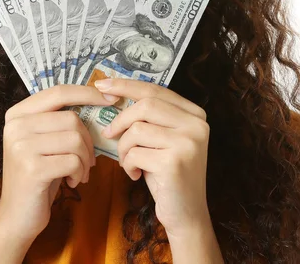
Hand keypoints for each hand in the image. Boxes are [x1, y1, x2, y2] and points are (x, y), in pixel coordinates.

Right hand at [0, 84, 119, 242]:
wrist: (17, 217)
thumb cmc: (39, 174)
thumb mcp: (44, 141)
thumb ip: (60, 120)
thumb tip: (103, 99)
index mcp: (17, 113)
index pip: (58, 92)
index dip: (87, 93)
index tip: (112, 98)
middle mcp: (15, 126)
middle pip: (71, 118)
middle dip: (88, 140)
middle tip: (89, 160)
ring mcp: (21, 146)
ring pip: (75, 139)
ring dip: (85, 159)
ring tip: (79, 172)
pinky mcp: (32, 169)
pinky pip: (73, 161)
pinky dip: (80, 172)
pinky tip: (72, 181)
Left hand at [95, 77, 209, 237]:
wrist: (186, 214)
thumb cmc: (167, 174)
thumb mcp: (162, 139)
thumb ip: (149, 116)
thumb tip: (112, 92)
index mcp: (195, 114)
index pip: (155, 90)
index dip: (126, 86)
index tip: (102, 84)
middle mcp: (196, 125)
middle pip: (145, 105)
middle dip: (121, 119)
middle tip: (109, 133)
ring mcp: (188, 143)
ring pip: (137, 129)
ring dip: (123, 147)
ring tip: (127, 161)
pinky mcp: (174, 163)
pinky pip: (135, 153)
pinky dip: (127, 164)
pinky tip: (134, 174)